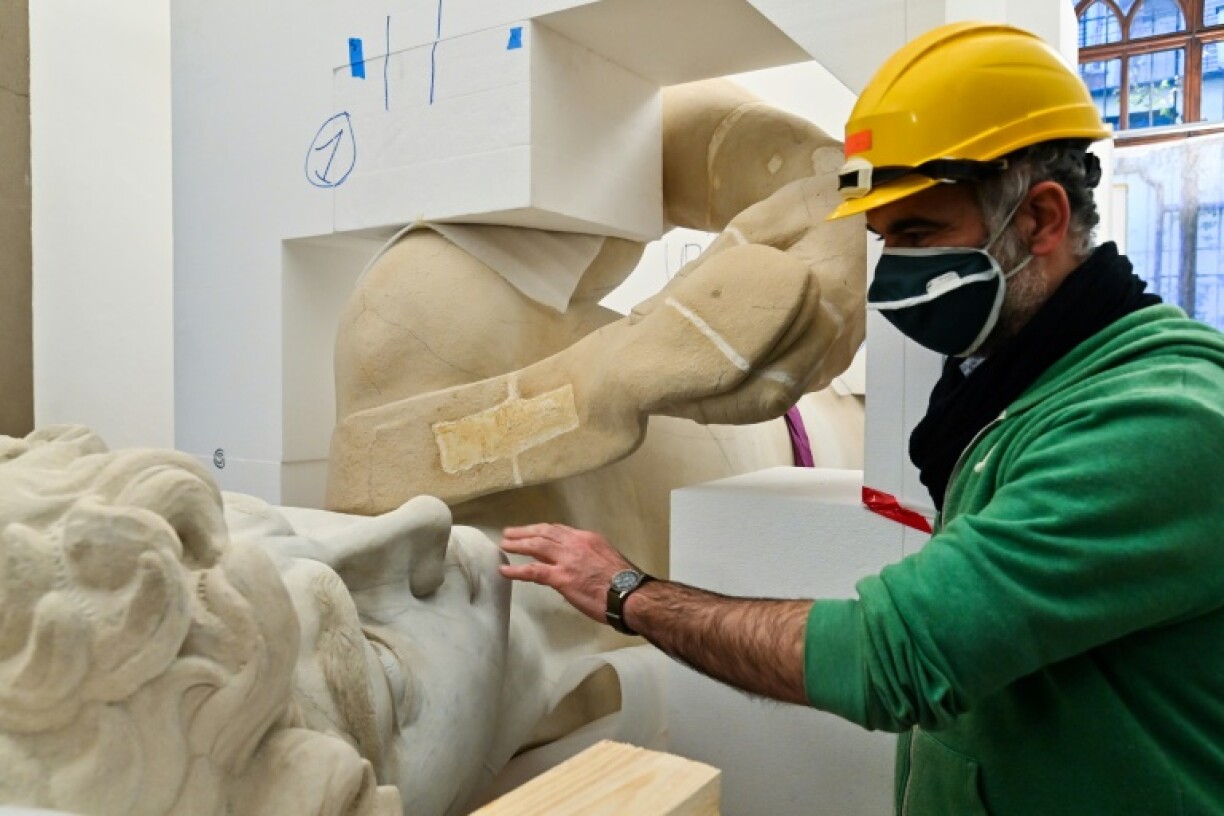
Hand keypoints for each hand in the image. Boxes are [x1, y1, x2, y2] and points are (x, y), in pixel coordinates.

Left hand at [499, 524, 635, 624]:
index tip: (533, 532)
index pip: (560, 530)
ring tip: (505, 544)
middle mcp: (576, 544)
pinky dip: (516, 570)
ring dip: (518, 543)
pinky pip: (533, 571)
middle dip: (525, 531)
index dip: (543, 530)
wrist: (631, 595)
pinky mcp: (561, 577)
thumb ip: (589, 558)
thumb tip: (577, 566)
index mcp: (588, 539)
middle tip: (510, 532)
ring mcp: (567, 560)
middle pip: (544, 532)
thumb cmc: (625, 583)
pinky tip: (505, 570)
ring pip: (536, 546)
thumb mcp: (607, 559)